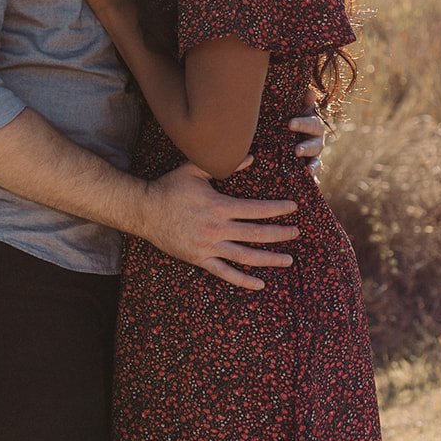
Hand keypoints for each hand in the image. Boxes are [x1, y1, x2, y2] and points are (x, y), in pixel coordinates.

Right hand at [141, 160, 299, 289]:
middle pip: (255, 233)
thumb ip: (225, 165)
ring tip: (288, 260)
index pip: (255, 209)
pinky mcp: (198, 259)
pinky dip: (242, 280)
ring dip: (268, 259)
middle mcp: (216, 229)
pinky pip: (224, 273)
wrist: (144, 210)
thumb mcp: (195, 169)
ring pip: (244, 256)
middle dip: (279, 234)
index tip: (293, 207)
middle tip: (297, 233)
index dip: (277, 209)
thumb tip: (251, 157)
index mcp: (218, 206)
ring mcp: (207, 246)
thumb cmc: (170, 187)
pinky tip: (259, 283)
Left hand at [289, 104, 328, 179]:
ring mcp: (314, 157)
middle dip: (307, 148)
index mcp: (314, 126)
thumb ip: (303, 102)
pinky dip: (313, 181)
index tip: (290, 124)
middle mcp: (317, 142)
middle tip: (296, 150)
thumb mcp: (296, 109)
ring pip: (316, 162)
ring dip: (313, 166)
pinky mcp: (309, 169)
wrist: (288, 135)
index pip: (312, 124)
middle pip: (316, 145)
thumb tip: (309, 90)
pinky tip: (311, 186)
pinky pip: (313, 177)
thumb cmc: (291, 118)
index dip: (303, 124)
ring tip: (307, 170)